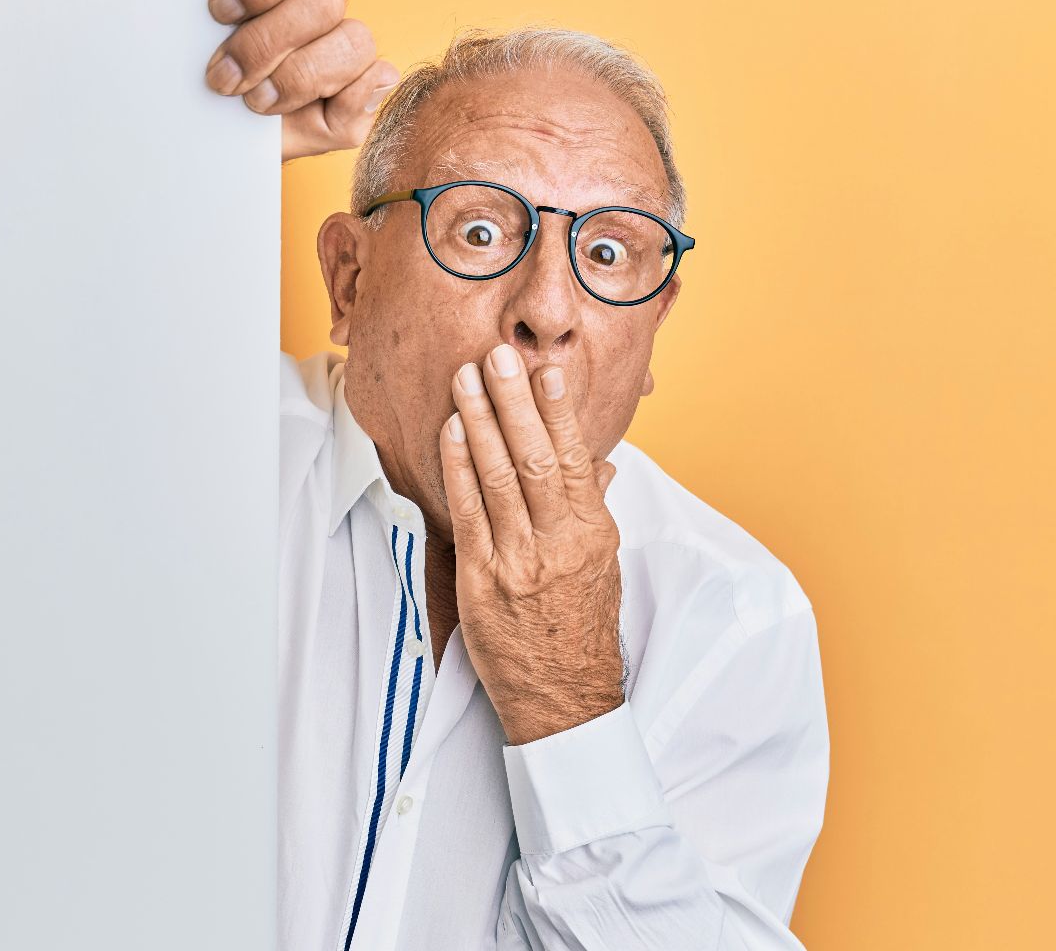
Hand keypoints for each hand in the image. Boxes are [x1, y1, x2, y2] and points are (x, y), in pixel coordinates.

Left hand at [203, 0, 398, 162]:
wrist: (213, 148)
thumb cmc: (201, 95)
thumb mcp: (185, 61)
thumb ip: (199, 27)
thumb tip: (258, 5)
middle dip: (266, 17)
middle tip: (222, 63)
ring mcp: (340, 36)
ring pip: (345, 25)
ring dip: (294, 69)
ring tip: (250, 95)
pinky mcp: (362, 86)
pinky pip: (375, 77)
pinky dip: (350, 93)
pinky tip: (322, 104)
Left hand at [439, 342, 631, 745]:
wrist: (563, 699)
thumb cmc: (582, 630)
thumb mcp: (604, 567)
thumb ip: (597, 510)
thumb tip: (602, 466)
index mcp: (594, 535)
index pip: (577, 460)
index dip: (559, 412)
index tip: (546, 372)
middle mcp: (559, 544)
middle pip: (536, 459)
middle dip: (513, 403)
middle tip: (497, 356)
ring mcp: (519, 562)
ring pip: (499, 478)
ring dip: (480, 422)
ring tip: (466, 379)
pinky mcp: (483, 580)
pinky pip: (469, 513)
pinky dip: (458, 467)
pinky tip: (451, 431)